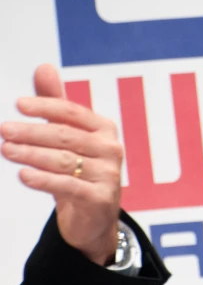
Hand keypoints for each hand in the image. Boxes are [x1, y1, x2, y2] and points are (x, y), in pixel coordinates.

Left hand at [1, 64, 122, 264]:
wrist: (94, 217)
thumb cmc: (79, 170)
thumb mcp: (68, 137)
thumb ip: (55, 104)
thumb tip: (44, 67)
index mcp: (104, 129)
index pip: (72, 112)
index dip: (46, 106)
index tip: (18, 104)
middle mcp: (110, 148)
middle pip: (66, 136)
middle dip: (32, 132)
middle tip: (4, 129)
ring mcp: (108, 174)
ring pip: (64, 161)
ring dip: (32, 155)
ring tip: (7, 150)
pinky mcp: (100, 198)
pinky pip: (68, 186)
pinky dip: (44, 180)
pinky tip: (23, 175)